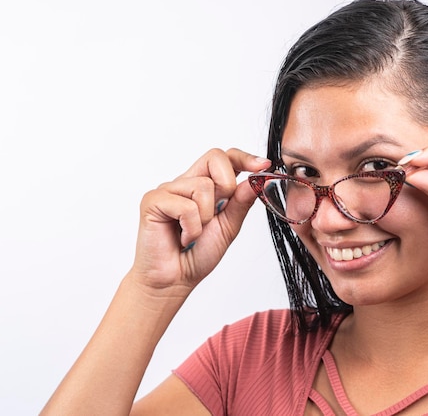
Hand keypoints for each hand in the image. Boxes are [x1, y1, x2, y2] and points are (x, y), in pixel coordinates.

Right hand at [130, 148, 270, 292]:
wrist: (174, 280)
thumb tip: (255, 180)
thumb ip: (241, 203)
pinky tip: (182, 238)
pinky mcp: (152, 201)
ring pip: (202, 185)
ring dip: (206, 217)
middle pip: (215, 157)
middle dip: (226, 186)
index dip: (245, 157)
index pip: (224, 158)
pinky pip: (185, 206)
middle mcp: (185, 182)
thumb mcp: (229, 227)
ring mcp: (167, 190)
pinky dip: (191, 228)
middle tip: (217, 213)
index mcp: (204, 186)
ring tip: (193, 233)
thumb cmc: (197, 254)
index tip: (264, 166)